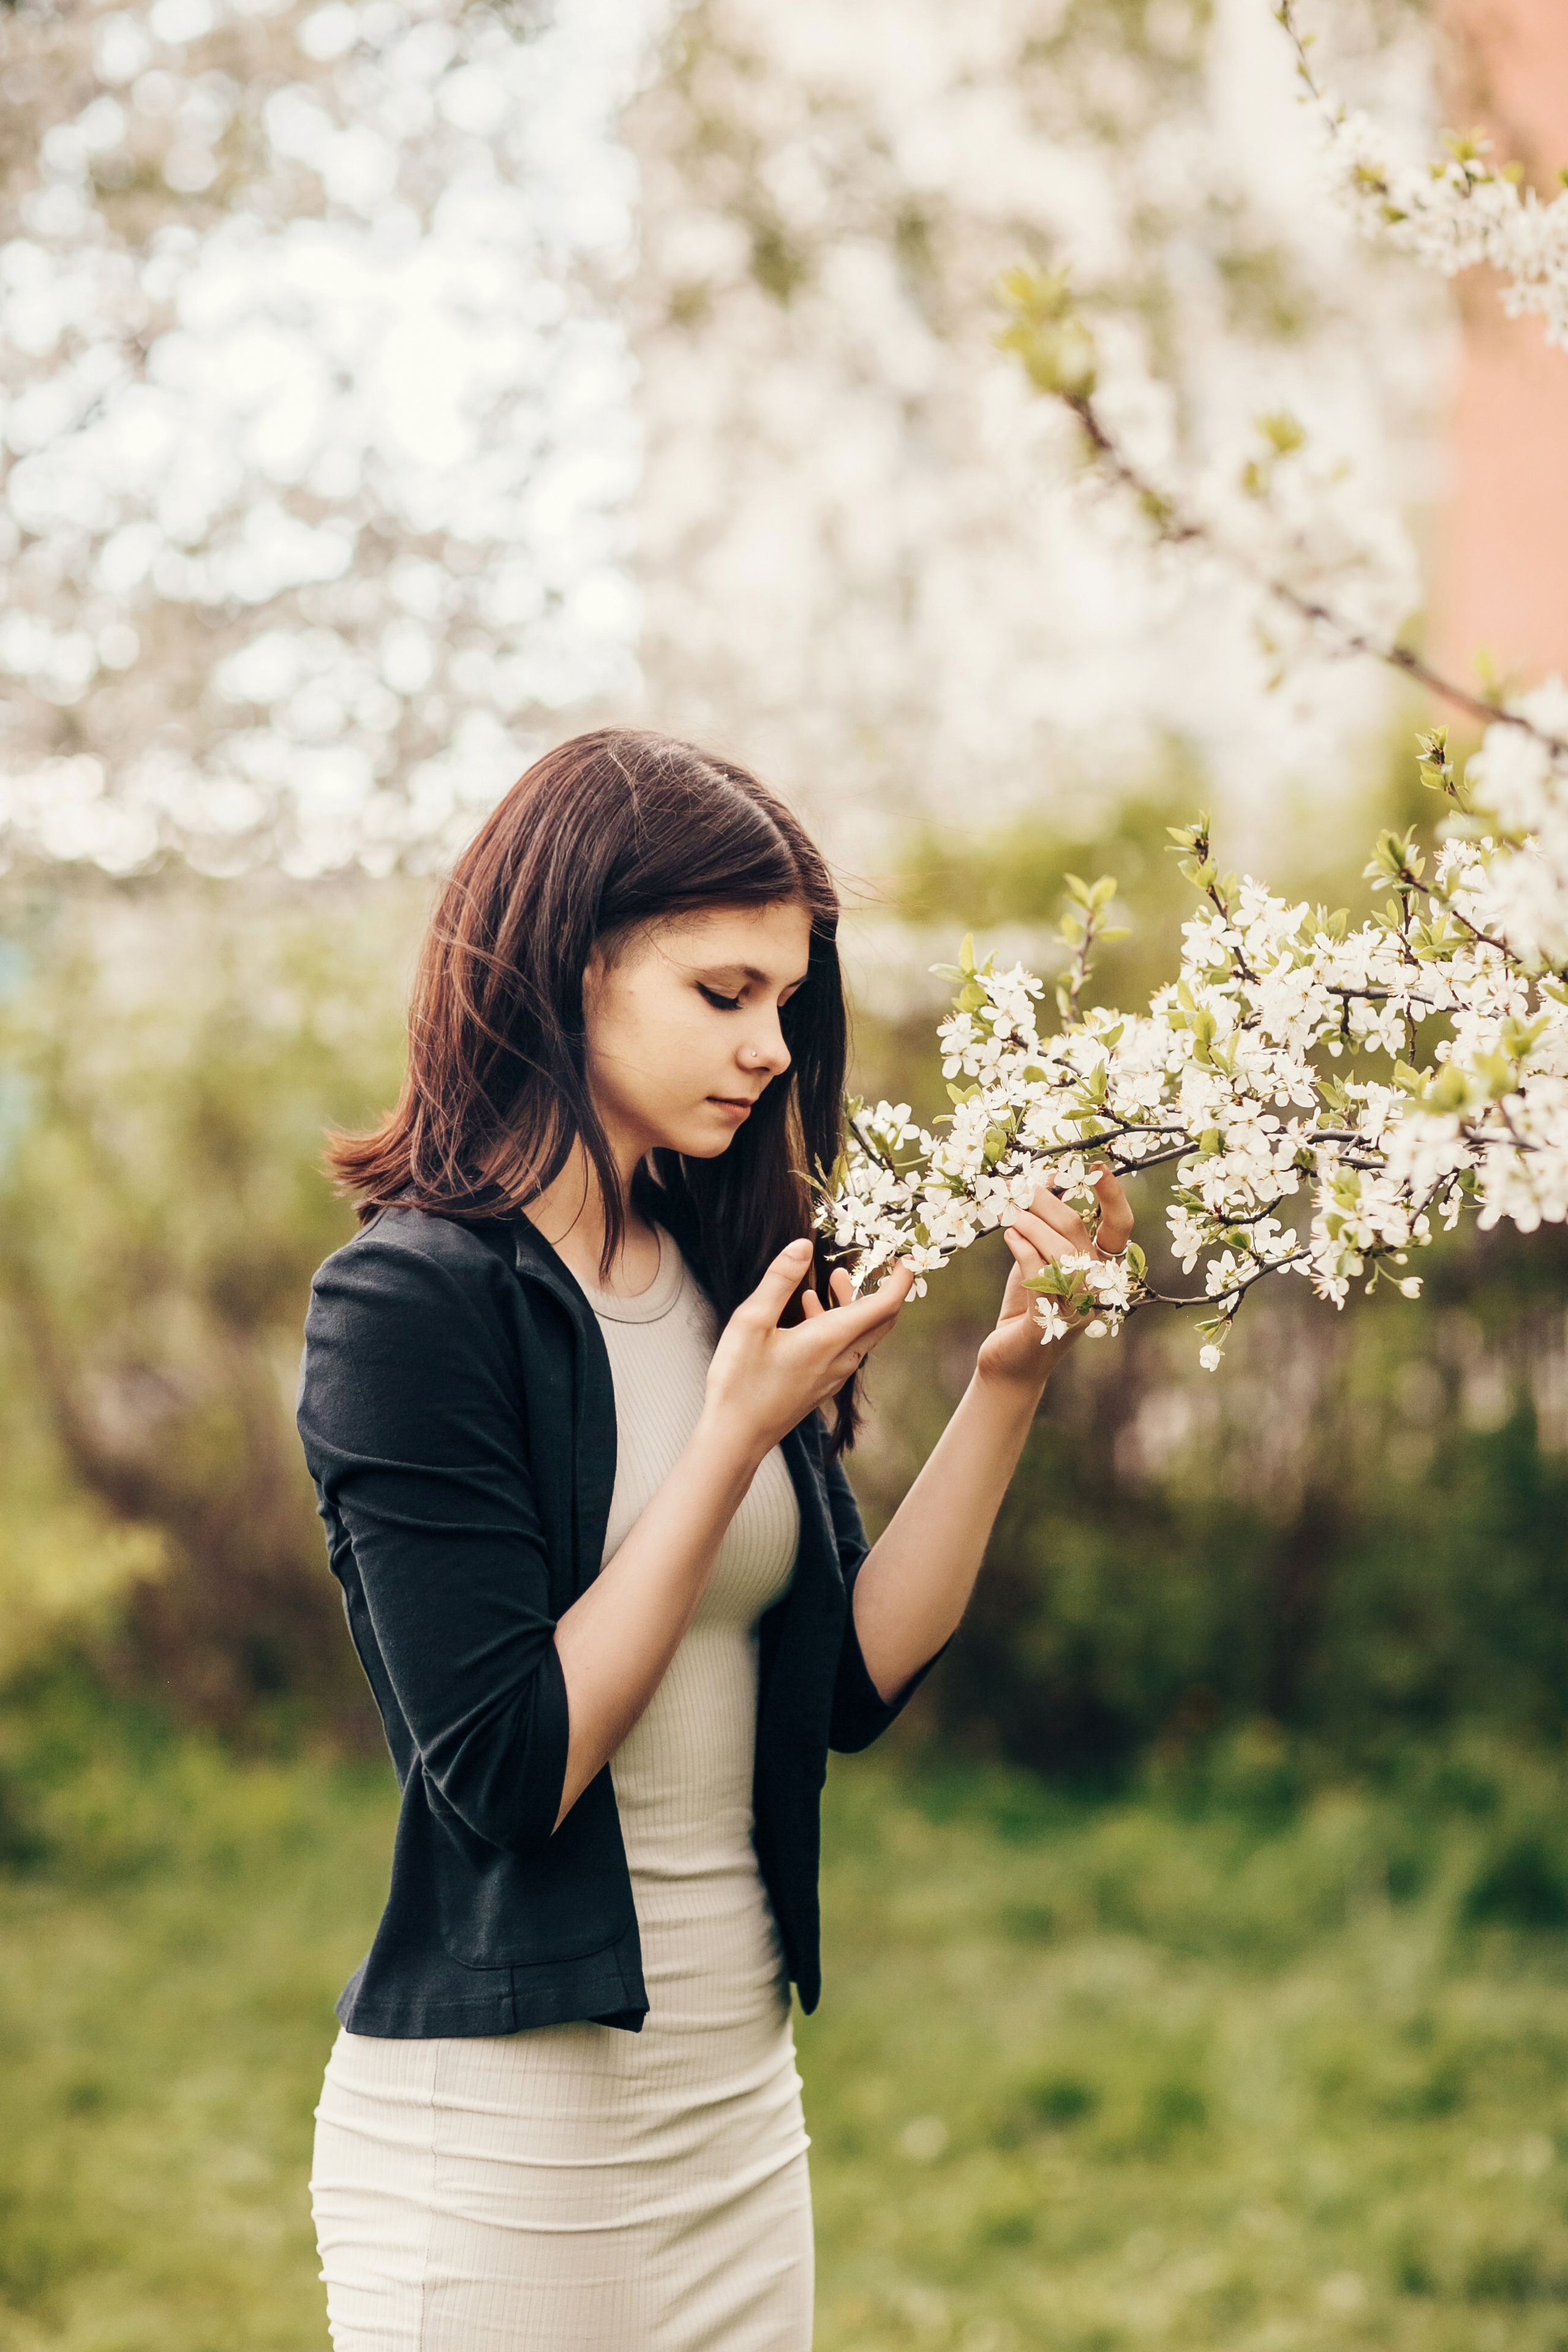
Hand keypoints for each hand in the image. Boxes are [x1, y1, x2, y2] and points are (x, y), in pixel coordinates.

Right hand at [703, 1239, 912, 1464]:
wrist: (736, 1438)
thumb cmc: (739, 1382)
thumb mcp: (751, 1322)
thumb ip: (779, 1281)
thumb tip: (803, 1245)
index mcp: (830, 1340)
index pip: (885, 1305)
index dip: (900, 1279)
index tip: (905, 1257)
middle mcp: (841, 1359)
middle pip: (880, 1320)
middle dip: (879, 1286)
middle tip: (867, 1261)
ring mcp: (833, 1375)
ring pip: (861, 1333)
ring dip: (853, 1304)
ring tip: (831, 1279)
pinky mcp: (822, 1385)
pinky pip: (845, 1348)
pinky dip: (838, 1323)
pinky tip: (808, 1311)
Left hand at [977, 1166, 1134, 1392]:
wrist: (1010, 1360)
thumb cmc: (1028, 1305)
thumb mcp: (1039, 1257)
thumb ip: (1047, 1223)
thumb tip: (1045, 1177)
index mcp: (1102, 1268)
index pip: (1120, 1227)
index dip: (1112, 1195)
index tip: (1094, 1165)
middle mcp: (1097, 1287)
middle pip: (1078, 1231)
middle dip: (1046, 1203)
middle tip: (1019, 1187)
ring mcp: (1077, 1306)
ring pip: (1060, 1252)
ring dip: (1030, 1224)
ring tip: (1008, 1212)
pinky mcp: (1051, 1323)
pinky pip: (1041, 1276)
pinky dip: (1023, 1249)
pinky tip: (1008, 1235)